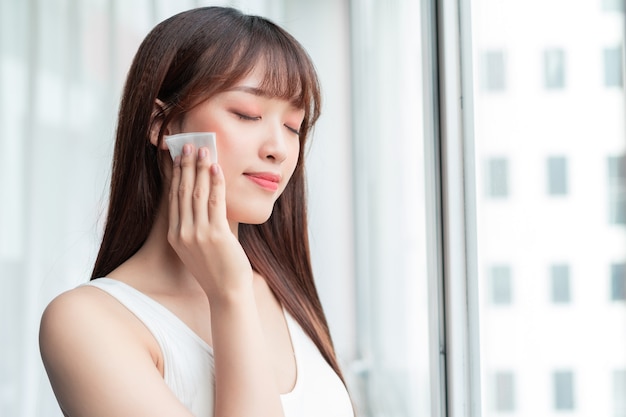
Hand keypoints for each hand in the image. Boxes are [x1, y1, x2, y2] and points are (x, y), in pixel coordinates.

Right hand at [167, 144, 252, 302]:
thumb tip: (208, 201)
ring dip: (200, 169)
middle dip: (185, 166)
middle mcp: (182, 233)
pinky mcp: (215, 235)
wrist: (227, 293)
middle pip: (182, 192)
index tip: (178, 157)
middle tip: (188, 145)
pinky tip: (217, 168)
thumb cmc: (217, 270)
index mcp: (175, 236)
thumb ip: (199, 226)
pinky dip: (215, 183)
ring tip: (203, 150)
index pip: (173, 198)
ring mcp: (197, 234)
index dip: (176, 175)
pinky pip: (214, 203)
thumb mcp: (199, 248)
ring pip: (196, 194)